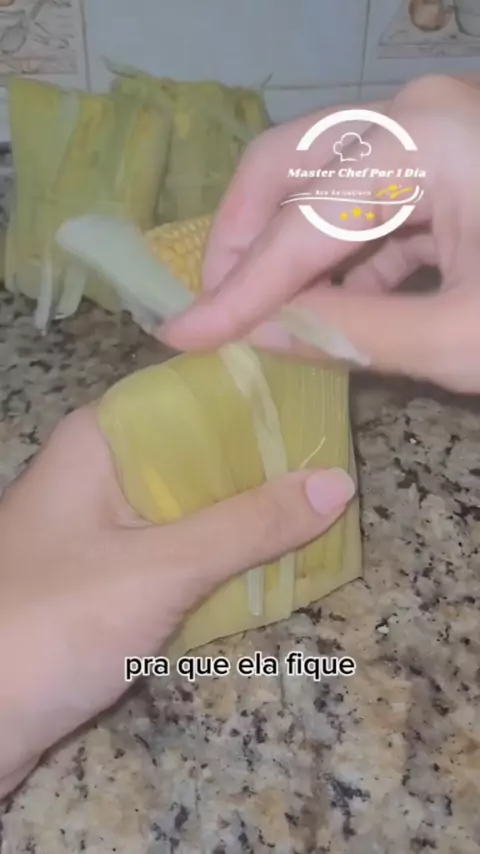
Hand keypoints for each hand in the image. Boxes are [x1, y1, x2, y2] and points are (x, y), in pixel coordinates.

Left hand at [0, 405, 354, 796]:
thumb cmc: (52, 628)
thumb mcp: (160, 569)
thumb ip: (248, 526)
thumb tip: (336, 483)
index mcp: (101, 442)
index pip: (195, 396)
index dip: (260, 403)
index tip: (327, 414)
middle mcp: (102, 473)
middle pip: (200, 454)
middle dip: (266, 471)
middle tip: (343, 478)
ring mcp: (103, 527)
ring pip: (194, 508)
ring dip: (250, 521)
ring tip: (328, 520)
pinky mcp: (109, 577)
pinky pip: (179, 553)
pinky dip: (223, 561)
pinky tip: (276, 567)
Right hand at [160, 74, 479, 392]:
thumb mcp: (460, 337)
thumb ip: (355, 336)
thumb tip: (262, 334)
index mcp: (422, 142)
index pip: (300, 225)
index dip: (238, 291)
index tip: (180, 335)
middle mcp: (413, 114)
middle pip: (286, 167)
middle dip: (243, 245)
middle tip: (221, 311)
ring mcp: (427, 129)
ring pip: (318, 184)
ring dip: (289, 255)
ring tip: (274, 320)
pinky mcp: (441, 157)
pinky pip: (361, 202)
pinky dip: (337, 257)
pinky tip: (331, 306)